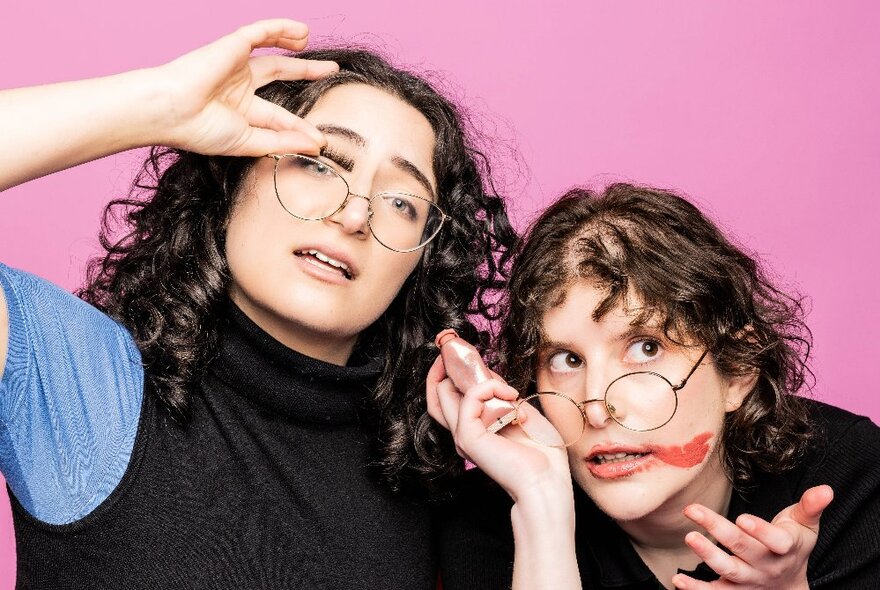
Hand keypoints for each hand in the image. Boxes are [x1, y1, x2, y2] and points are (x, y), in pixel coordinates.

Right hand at [155, 19, 337, 155]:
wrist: (171, 111)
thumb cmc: (201, 130)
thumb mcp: (249, 141)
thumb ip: (283, 142)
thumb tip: (316, 144)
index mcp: (240, 110)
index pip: (279, 115)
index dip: (300, 125)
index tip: (322, 139)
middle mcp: (239, 85)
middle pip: (280, 74)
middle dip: (305, 72)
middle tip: (330, 71)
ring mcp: (235, 64)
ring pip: (272, 51)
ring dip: (295, 47)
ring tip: (313, 43)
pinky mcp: (233, 45)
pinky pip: (262, 31)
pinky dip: (282, 28)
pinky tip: (303, 32)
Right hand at [426, 356, 571, 503]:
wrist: (547, 484)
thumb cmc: (542, 455)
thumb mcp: (522, 413)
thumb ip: (504, 396)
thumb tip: (493, 377)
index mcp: (476, 428)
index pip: (453, 394)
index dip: (460, 371)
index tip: (469, 353)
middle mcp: (464, 431)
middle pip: (437, 393)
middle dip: (445, 364)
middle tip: (457, 347)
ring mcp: (463, 435)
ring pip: (441, 393)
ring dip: (461, 370)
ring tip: (474, 360)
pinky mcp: (468, 437)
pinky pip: (469, 399)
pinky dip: (488, 387)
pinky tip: (509, 393)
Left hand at [672, 485, 833, 588]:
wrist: (789, 585)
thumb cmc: (793, 545)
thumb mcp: (805, 526)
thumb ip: (811, 506)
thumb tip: (826, 489)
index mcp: (784, 547)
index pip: (776, 541)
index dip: (760, 531)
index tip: (743, 518)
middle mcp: (765, 566)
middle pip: (742, 548)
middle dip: (718, 530)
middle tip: (695, 511)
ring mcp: (748, 580)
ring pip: (727, 570)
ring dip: (706, 555)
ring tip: (689, 538)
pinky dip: (696, 589)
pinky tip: (678, 580)